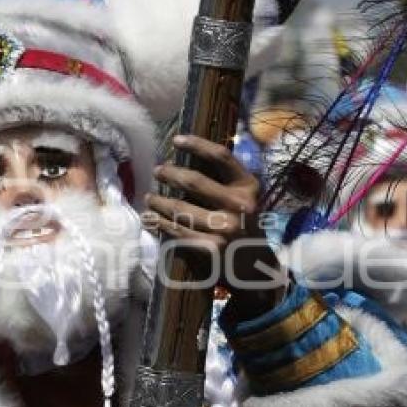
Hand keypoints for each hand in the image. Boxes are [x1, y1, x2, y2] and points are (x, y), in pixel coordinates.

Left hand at [144, 133, 285, 314]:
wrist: (256, 267)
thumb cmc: (243, 225)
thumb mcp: (244, 199)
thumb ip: (222, 181)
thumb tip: (181, 160)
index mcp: (248, 187)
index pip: (221, 157)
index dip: (197, 144)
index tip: (176, 139)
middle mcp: (240, 206)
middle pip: (195, 181)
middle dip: (170, 174)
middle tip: (158, 171)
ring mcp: (226, 228)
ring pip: (180, 208)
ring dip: (159, 201)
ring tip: (150, 198)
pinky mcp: (212, 247)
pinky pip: (177, 231)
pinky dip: (159, 223)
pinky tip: (150, 218)